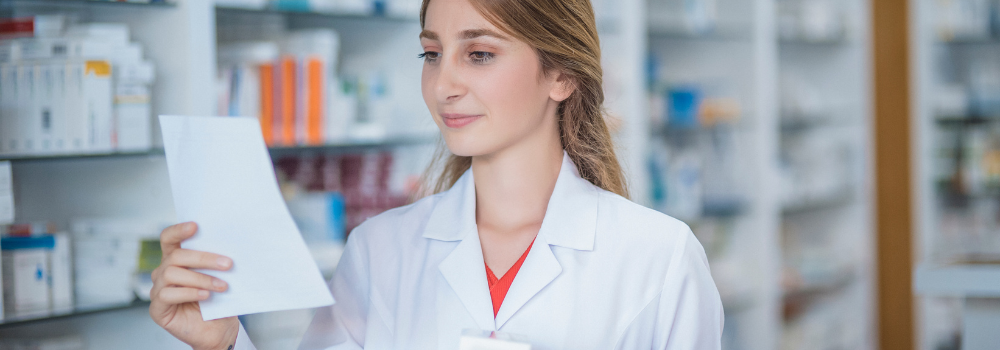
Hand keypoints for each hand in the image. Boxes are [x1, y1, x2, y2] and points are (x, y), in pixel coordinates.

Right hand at [149, 222, 239, 349]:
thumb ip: (215, 262)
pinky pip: (167, 294)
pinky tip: (205, 295)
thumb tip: (228, 246)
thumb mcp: (219, 277)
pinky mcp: (157, 309)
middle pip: (176, 256)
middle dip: (204, 258)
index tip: (196, 226)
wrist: (219, 329)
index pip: (169, 238)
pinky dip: (189, 292)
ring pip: (172, 273)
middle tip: (228, 263)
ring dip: (201, 278)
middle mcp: (164, 272)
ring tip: (222, 285)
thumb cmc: (219, 301)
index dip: (178, 230)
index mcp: (176, 260)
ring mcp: (158, 290)